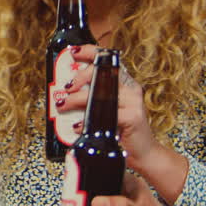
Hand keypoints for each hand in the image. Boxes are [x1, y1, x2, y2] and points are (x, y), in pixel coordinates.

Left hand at [60, 46, 188, 200]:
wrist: (143, 153)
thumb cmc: (120, 131)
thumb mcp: (104, 110)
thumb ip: (90, 99)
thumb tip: (64, 93)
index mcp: (124, 83)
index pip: (108, 59)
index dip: (90, 52)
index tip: (72, 53)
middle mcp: (131, 88)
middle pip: (102, 72)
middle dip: (79, 77)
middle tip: (65, 88)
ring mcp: (134, 102)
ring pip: (100, 93)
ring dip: (76, 99)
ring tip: (62, 105)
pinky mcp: (133, 117)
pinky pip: (106, 115)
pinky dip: (87, 121)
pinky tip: (78, 126)